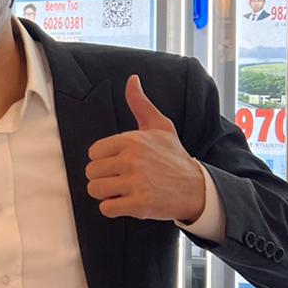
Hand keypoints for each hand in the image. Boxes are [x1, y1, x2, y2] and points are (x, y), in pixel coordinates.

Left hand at [85, 75, 206, 221]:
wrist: (196, 188)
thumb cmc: (174, 156)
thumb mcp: (160, 126)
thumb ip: (141, 104)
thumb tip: (132, 80)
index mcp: (132, 140)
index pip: (93, 152)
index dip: (103, 159)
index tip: (118, 162)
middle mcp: (132, 160)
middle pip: (91, 172)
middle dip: (103, 177)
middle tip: (121, 178)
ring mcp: (135, 183)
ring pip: (95, 189)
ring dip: (106, 193)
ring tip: (122, 190)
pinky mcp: (139, 205)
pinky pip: (106, 208)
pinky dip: (113, 208)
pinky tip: (126, 202)